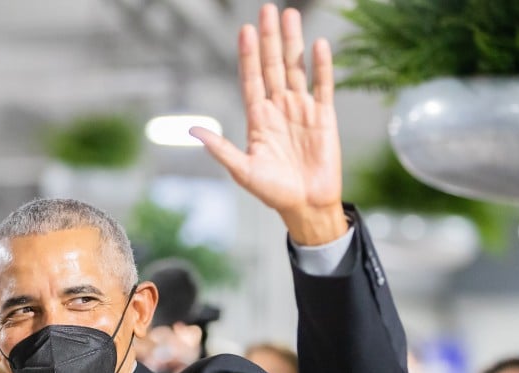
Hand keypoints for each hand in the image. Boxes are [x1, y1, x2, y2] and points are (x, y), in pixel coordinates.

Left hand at [191, 4, 345, 245]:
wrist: (305, 206)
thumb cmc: (273, 192)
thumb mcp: (242, 170)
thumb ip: (221, 148)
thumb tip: (193, 130)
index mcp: (258, 119)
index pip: (251, 79)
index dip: (248, 56)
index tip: (244, 31)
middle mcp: (279, 108)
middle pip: (272, 66)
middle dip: (270, 39)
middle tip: (267, 9)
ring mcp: (302, 110)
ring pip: (296, 69)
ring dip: (293, 44)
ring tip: (290, 16)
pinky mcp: (324, 117)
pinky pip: (323, 86)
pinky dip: (321, 66)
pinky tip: (318, 45)